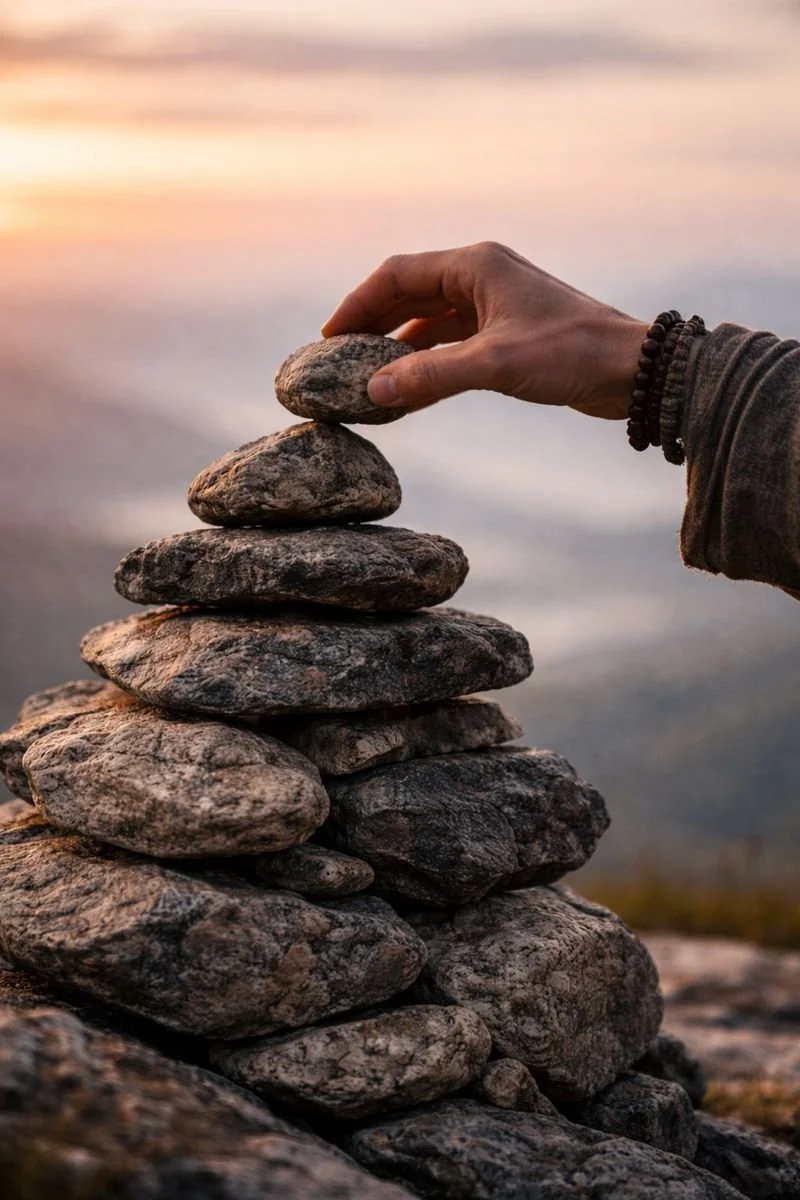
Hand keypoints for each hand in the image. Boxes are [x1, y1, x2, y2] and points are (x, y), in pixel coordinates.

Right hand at [322, 242, 647, 419]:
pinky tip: (408, 389)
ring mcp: (495, 305)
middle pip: (409, 294)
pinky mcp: (507, 334)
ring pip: (430, 321)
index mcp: (475, 265)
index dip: (358, 304)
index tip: (329, 338)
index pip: (397, 274)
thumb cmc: (569, 354)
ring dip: (399, 347)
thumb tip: (373, 390)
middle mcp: (481, 277)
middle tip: (338, 359)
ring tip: (366, 377)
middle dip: (373, 326)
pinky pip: (452, 344)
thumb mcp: (494, 365)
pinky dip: (427, 363)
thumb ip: (430, 376)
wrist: (631, 370)